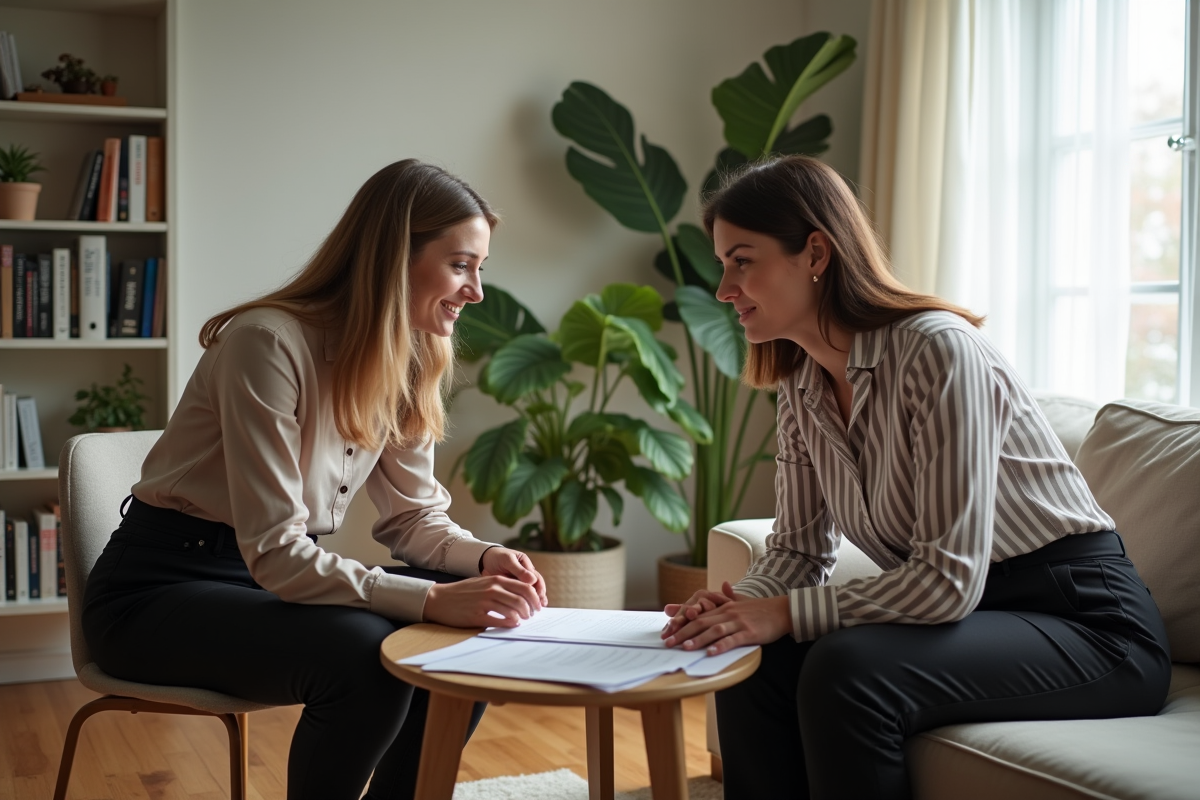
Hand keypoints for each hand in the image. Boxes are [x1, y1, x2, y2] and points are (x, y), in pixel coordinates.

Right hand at [422, 575, 542, 628]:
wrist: (439, 599)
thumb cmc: (462, 592)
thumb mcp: (483, 582)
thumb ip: (500, 586)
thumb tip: (520, 595)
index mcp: (495, 580)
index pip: (524, 586)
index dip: (534, 597)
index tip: (537, 605)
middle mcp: (492, 589)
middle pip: (522, 598)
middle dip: (531, 608)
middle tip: (532, 614)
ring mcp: (485, 602)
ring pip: (513, 610)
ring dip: (522, 617)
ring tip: (523, 620)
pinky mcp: (477, 616)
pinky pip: (500, 621)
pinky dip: (510, 623)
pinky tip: (513, 624)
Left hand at [480, 547, 548, 607]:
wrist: (485, 560)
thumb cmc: (497, 557)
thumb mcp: (507, 560)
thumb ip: (519, 570)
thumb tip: (532, 580)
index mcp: (526, 565)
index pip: (536, 577)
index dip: (539, 588)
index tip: (538, 596)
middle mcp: (526, 574)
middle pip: (536, 586)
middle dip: (539, 596)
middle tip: (539, 606)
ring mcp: (520, 582)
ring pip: (530, 592)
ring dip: (534, 601)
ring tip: (537, 610)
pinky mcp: (513, 588)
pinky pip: (521, 596)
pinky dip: (525, 602)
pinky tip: (526, 609)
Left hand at [661, 582, 790, 654]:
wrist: (783, 610)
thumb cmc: (761, 609)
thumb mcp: (742, 600)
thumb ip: (729, 595)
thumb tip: (723, 584)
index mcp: (723, 607)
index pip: (698, 615)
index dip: (682, 624)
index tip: (668, 632)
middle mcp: (728, 613)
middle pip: (701, 622)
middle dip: (683, 633)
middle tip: (668, 642)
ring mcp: (739, 622)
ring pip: (714, 631)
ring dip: (698, 639)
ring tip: (685, 647)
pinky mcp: (750, 632)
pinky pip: (733, 640)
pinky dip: (721, 646)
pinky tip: (711, 652)